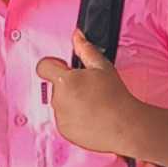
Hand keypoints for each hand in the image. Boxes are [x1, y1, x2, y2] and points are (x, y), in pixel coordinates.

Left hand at [35, 28, 139, 154]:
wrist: (123, 126)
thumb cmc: (115, 97)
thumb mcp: (102, 67)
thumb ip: (86, 49)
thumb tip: (77, 36)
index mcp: (65, 81)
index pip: (43, 66)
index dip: (53, 64)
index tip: (65, 68)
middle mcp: (58, 99)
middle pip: (55, 86)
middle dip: (68, 85)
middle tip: (89, 89)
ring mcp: (60, 117)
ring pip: (60, 103)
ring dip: (71, 101)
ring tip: (92, 104)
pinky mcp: (64, 131)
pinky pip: (64, 119)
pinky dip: (74, 117)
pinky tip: (90, 117)